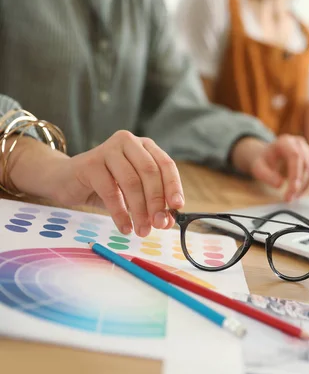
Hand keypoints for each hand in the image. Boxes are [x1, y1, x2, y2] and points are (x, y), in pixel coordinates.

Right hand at [47, 131, 183, 236]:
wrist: (66, 180)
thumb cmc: (106, 186)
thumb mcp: (133, 194)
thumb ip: (151, 204)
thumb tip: (168, 221)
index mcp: (144, 146)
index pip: (166, 164)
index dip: (173, 186)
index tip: (178, 207)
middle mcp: (128, 142)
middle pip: (150, 172)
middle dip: (157, 201)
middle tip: (159, 225)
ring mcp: (108, 150)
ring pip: (131, 182)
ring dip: (140, 211)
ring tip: (142, 231)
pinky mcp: (90, 163)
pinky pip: (111, 192)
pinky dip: (120, 213)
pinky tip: (125, 227)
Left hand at [231, 135, 308, 200]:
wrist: (270, 156)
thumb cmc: (265, 161)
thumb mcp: (258, 167)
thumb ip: (266, 175)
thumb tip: (279, 185)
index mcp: (285, 142)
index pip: (296, 156)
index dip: (296, 174)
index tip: (292, 190)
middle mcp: (300, 144)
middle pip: (308, 163)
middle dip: (301, 184)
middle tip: (291, 198)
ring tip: (297, 196)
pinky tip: (308, 190)